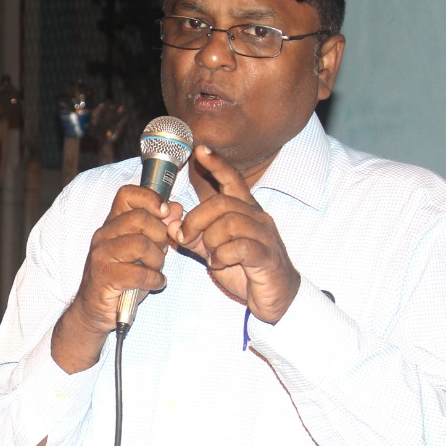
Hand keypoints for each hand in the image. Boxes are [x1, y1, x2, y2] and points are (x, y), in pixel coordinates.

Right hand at [52, 184, 181, 371]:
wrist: (95, 309)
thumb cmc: (122, 278)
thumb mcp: (144, 250)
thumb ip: (159, 227)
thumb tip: (175, 208)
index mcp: (113, 224)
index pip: (127, 194)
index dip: (150, 198)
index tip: (164, 213)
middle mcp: (104, 235)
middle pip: (140, 218)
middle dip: (160, 236)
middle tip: (161, 252)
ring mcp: (101, 255)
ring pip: (141, 244)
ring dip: (157, 260)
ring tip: (156, 270)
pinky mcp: (104, 277)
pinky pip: (139, 273)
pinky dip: (154, 280)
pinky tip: (155, 284)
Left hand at [174, 147, 300, 322]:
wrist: (274, 296)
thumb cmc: (243, 267)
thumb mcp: (211, 249)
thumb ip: (192, 236)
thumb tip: (172, 224)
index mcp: (244, 211)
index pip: (233, 180)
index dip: (218, 164)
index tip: (201, 149)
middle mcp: (257, 217)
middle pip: (221, 203)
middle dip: (196, 219)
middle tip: (185, 236)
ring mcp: (264, 236)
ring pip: (229, 223)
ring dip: (209, 239)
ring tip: (208, 254)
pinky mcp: (266, 256)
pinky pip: (239, 247)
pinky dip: (222, 255)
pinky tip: (218, 263)